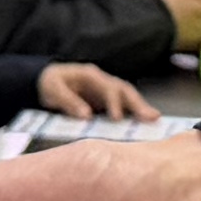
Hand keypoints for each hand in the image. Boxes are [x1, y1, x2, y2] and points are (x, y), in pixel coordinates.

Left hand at [32, 61, 151, 122]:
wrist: (45, 81)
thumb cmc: (49, 84)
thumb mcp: (52, 90)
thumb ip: (68, 101)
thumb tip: (86, 116)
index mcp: (90, 75)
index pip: (107, 88)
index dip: (114, 103)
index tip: (117, 118)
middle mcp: (102, 81)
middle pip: (125, 90)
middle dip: (138, 103)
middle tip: (152, 117)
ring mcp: (106, 90)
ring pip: (128, 96)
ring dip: (141, 108)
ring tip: (154, 120)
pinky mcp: (106, 101)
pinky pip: (123, 106)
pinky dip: (134, 114)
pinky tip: (143, 125)